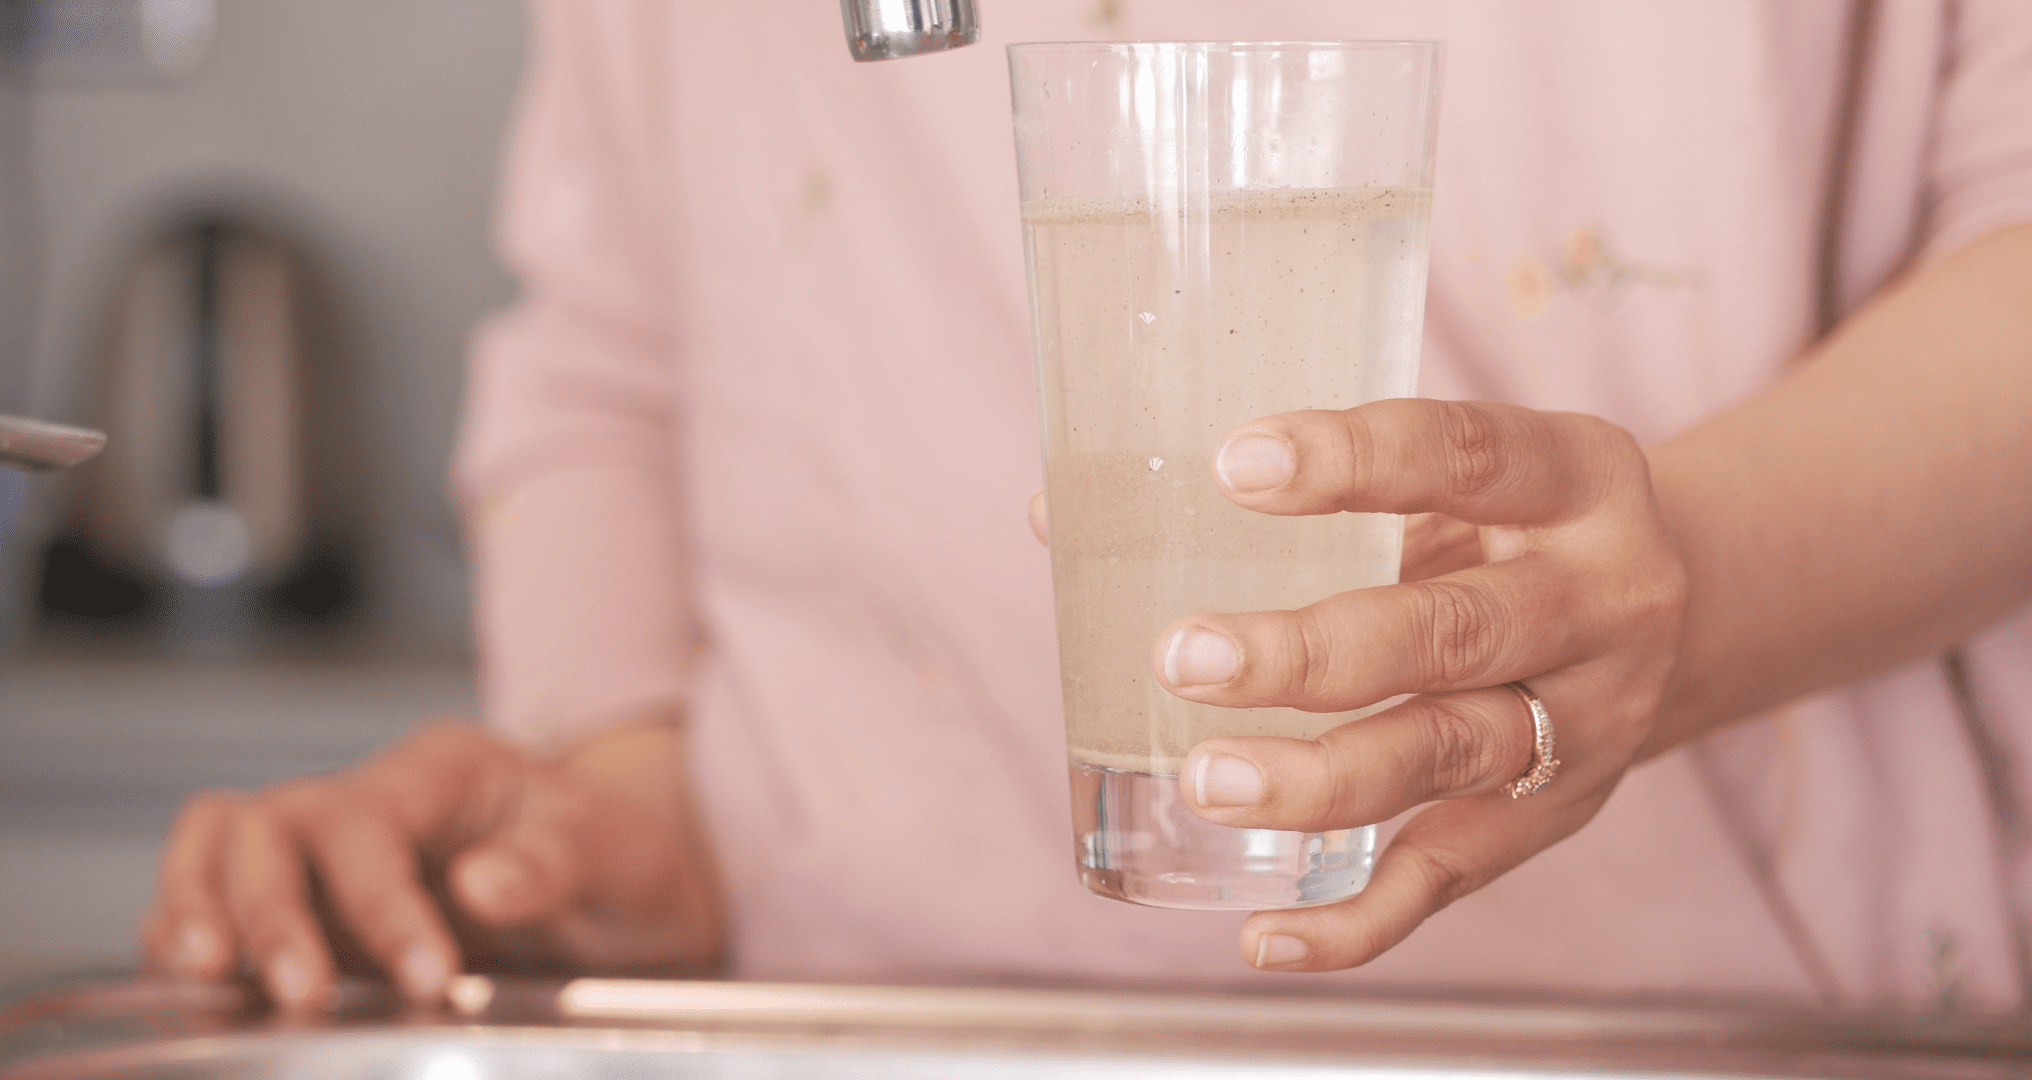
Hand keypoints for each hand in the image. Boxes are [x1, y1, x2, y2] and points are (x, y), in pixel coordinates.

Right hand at [141, 714, 723, 1009]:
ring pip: (221, 846)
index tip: (428, 980)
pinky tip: (195, 987)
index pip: (372, 821)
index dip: (381, 902)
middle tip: (305, 997)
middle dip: (272, 913)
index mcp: (444, 772)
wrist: (629, 897)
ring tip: (207, 979)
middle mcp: (371, 803)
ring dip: (200, 910)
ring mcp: (331, 858)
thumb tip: (481, 885)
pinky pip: (216, 902)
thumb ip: (556, 862)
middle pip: (270, 824)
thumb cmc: (622, 863)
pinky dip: (188, 936)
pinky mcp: (312, 915)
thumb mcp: (621, 857)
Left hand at [1153, 399, 1686, 970]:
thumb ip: (1297, 493)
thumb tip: (1058, 517)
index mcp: (1572, 476)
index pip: (1464, 454)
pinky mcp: (1552, 818)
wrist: (1689, 609)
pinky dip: (1359, 920)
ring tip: (1207, 783)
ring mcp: (1585, 719)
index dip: (1354, 461)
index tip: (1231, 466)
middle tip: (1183, 658)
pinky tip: (1264, 934)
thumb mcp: (1451, 478)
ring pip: (1451, 756)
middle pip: (1454, 632)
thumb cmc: (1505, 524)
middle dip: (1314, 653)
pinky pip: (1454, 878)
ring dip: (1323, 781)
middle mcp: (1597, 598)